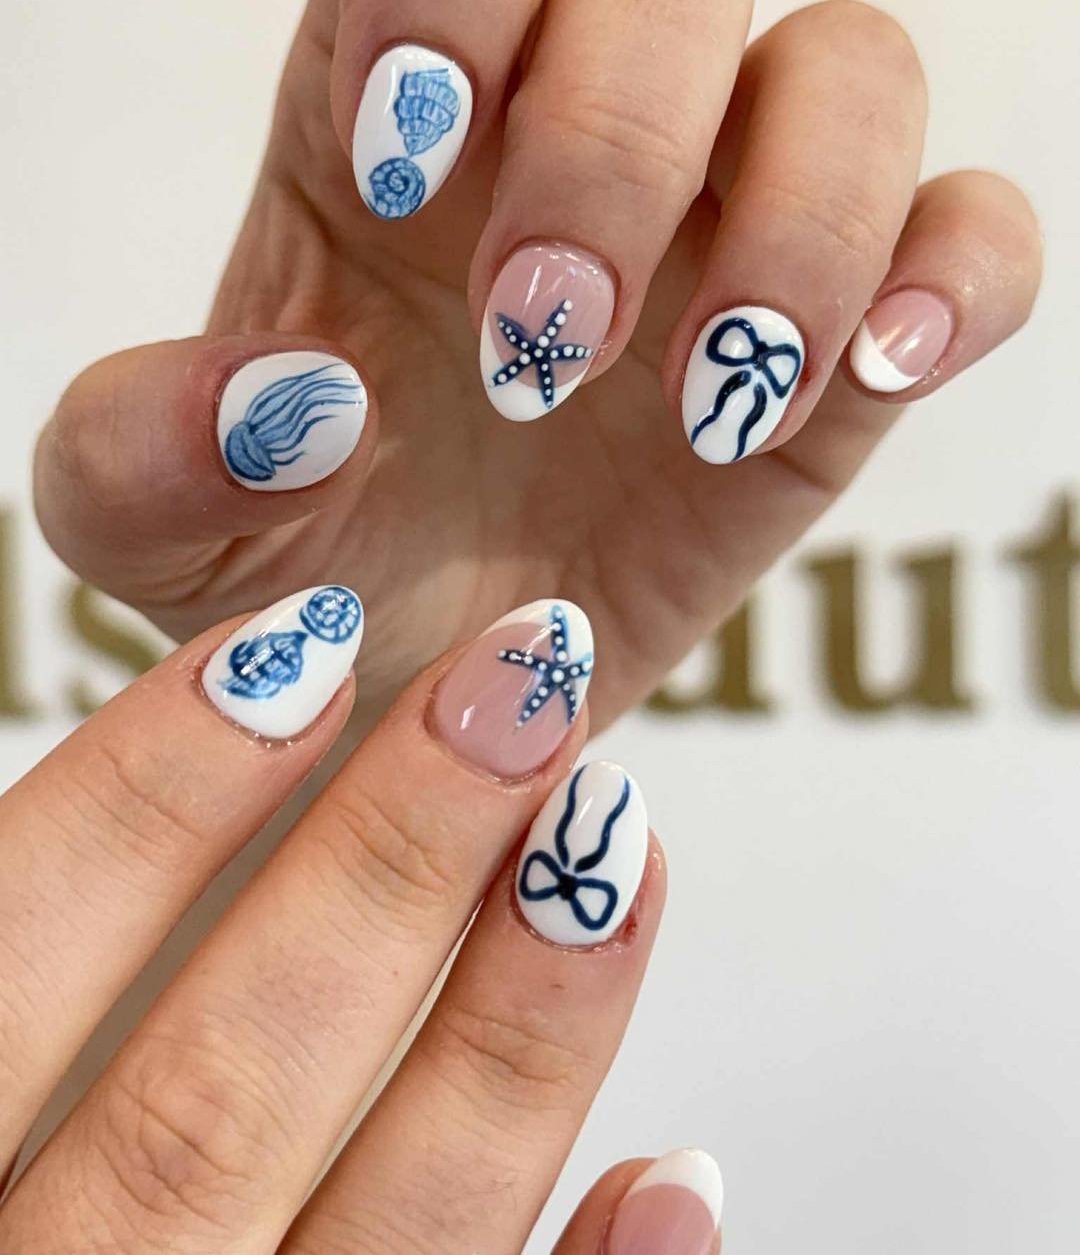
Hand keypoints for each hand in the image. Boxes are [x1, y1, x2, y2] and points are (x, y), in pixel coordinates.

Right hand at [0, 586, 701, 1250]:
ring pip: (384, 1237)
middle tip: (522, 683)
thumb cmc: (16, 1227)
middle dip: (381, 866)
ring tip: (618, 846)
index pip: (10, 963)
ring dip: (515, 1035)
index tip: (300, 646)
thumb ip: (16, 980)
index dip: (150, 794)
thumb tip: (205, 725)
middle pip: (215, 1093)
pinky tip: (677, 1178)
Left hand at [34, 0, 1041, 734]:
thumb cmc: (299, 578)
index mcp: (390, 119)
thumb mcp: (154, 534)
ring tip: (707, 404)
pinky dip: (952, 276)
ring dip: (798, 222)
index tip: (418, 163)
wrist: (427, 686)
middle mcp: (574, 134)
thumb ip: (136, 455)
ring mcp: (727, 229)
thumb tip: (281, 403)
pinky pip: (969, 228)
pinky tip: (862, 377)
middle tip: (544, 353)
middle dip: (615, 142)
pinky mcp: (838, 343)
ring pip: (850, 69)